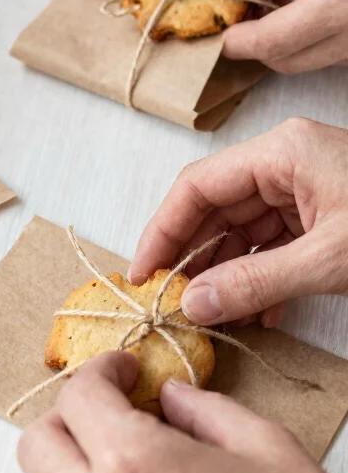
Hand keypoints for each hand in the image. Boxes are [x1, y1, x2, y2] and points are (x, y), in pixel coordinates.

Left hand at [17, 351, 347, 472]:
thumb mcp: (261, 442)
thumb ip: (200, 407)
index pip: (77, 397)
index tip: (124, 371)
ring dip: (57, 472)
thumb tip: (164, 396)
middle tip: (110, 412)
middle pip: (35, 446)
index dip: (101, 371)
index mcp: (137, 464)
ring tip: (104, 464)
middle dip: (68, 416)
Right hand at [128, 117, 347, 326]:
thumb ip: (257, 282)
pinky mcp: (322, 213)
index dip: (162, 232)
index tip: (143, 274)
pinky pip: (275, 244)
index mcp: (282, 152)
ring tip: (221, 319)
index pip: (197, 186)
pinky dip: (263, 279)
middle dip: (194, 261)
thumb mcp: (329, 259)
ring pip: (243, 231)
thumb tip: (194, 304)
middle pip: (216, 210)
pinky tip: (262, 314)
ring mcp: (304, 188)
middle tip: (176, 305)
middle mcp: (285, 163)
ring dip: (229, 277)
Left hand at [212, 0, 347, 71]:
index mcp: (346, 5)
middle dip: (258, 40)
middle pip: (288, 61)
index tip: (218, 25)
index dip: (236, 40)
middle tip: (245, 0)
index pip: (271, 44)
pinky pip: (342, 49)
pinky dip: (317, 33)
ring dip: (287, 37)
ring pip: (315, 58)